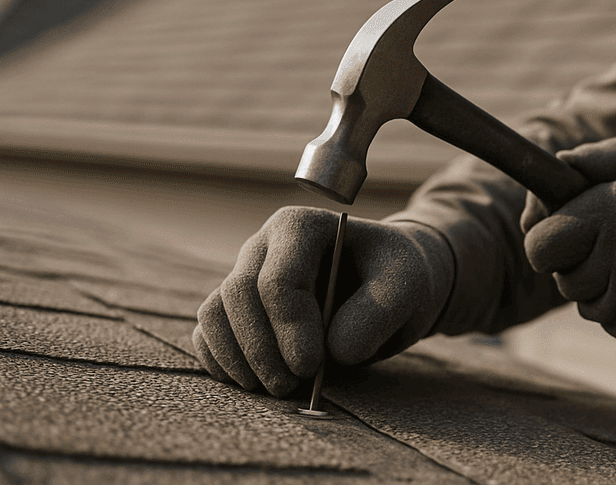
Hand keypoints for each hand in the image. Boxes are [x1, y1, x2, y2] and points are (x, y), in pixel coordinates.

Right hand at [192, 206, 453, 395]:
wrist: (390, 283)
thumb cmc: (397, 277)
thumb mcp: (406, 288)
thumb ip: (376, 315)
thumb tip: (333, 352)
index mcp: (301, 227)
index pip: (278, 280)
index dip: (288, 329)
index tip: (311, 367)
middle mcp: (265, 245)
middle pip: (238, 296)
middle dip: (260, 349)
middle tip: (290, 388)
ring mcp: (246, 274)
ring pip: (214, 314)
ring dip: (238, 359)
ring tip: (277, 390)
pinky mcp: (237, 307)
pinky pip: (209, 333)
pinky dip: (223, 362)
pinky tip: (254, 383)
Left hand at [520, 137, 615, 358]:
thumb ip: (589, 160)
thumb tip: (547, 176)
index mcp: (613, 210)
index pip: (539, 245)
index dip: (547, 241)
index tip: (571, 236)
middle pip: (563, 281)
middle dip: (581, 267)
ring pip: (588, 308)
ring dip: (608, 293)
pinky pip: (614, 329)